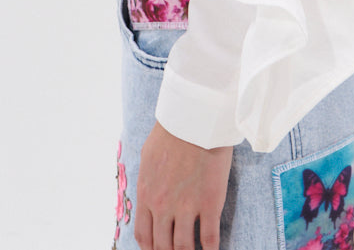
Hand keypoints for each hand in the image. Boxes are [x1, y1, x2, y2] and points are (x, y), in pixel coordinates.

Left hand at [134, 120, 233, 249]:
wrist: (194, 117)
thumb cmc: (171, 130)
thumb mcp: (148, 156)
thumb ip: (147, 181)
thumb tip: (148, 195)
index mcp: (147, 194)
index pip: (144, 236)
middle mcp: (163, 206)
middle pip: (162, 246)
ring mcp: (187, 207)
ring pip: (184, 247)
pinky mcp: (209, 203)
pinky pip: (210, 239)